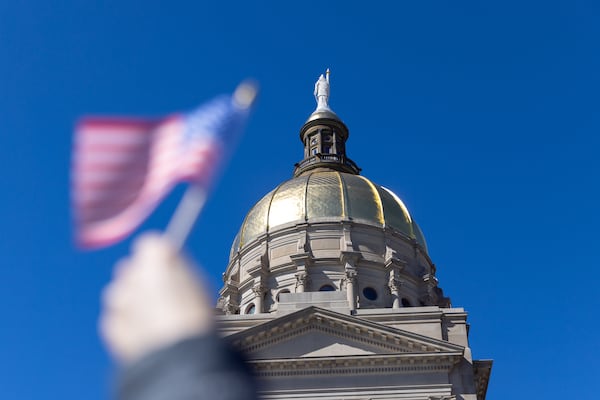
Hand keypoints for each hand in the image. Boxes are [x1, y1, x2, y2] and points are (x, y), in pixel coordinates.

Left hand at [100, 233, 213, 363]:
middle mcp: (130, 272)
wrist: (177, 356)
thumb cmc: (195, 318)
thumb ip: (178, 269)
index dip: (160, 258)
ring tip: (154, 319)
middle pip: (131, 267)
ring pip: (120, 293)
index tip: (170, 270)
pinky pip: (116, 317)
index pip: (150, 244)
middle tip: (161, 295)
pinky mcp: (109, 323)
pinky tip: (146, 333)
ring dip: (132, 301)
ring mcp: (117, 298)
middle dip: (142, 278)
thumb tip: (170, 267)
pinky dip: (126, 323)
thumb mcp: (199, 284)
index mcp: (155, 255)